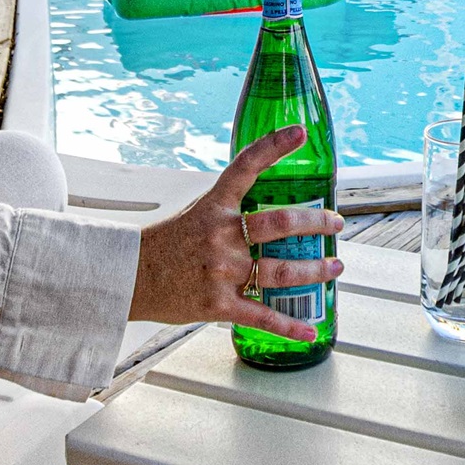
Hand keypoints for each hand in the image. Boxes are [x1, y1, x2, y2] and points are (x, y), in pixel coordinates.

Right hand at [129, 125, 345, 341]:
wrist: (129, 278)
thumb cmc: (164, 245)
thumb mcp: (195, 213)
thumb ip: (228, 210)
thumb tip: (264, 209)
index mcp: (214, 206)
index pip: (246, 165)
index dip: (275, 146)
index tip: (300, 133)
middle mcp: (220, 234)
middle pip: (280, 223)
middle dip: (316, 223)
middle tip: (336, 223)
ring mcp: (221, 270)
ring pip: (281, 270)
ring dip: (315, 270)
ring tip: (334, 267)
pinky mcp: (218, 303)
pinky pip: (262, 315)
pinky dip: (290, 326)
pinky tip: (309, 330)